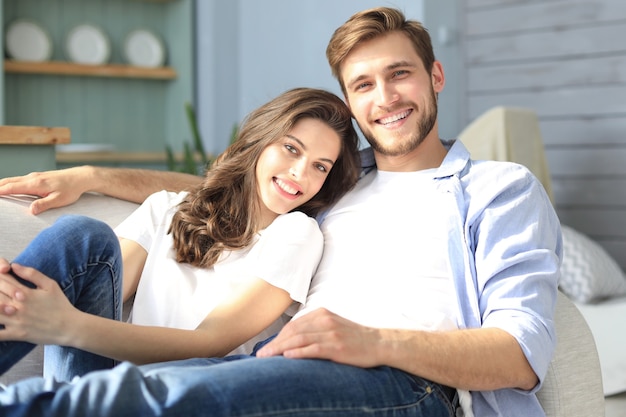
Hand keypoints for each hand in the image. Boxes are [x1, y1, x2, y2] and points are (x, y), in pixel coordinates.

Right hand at [0, 167, 91, 213]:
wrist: (80, 177)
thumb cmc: (71, 190)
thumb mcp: (59, 200)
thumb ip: (44, 205)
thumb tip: (31, 210)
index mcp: (35, 184)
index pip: (11, 187)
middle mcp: (32, 178)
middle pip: (8, 181)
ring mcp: (34, 176)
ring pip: (13, 179)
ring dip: (1, 184)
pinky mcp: (37, 177)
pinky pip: (19, 180)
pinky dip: (9, 183)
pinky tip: (6, 187)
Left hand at [0, 262, 75, 344]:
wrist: (69, 327)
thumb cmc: (60, 305)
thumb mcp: (50, 285)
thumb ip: (32, 274)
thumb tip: (14, 265)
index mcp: (25, 293)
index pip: (3, 280)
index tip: (0, 273)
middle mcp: (17, 306)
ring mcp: (16, 321)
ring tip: (0, 303)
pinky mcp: (16, 334)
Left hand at [256, 308, 382, 367]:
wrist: (379, 343)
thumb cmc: (355, 338)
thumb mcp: (334, 326)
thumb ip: (315, 329)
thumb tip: (293, 341)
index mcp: (322, 314)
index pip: (294, 325)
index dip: (278, 337)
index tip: (267, 347)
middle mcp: (325, 320)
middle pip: (293, 331)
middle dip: (275, 344)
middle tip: (261, 355)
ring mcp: (331, 333)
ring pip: (299, 339)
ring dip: (280, 349)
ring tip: (268, 358)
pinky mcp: (337, 346)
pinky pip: (313, 348)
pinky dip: (298, 353)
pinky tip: (287, 357)